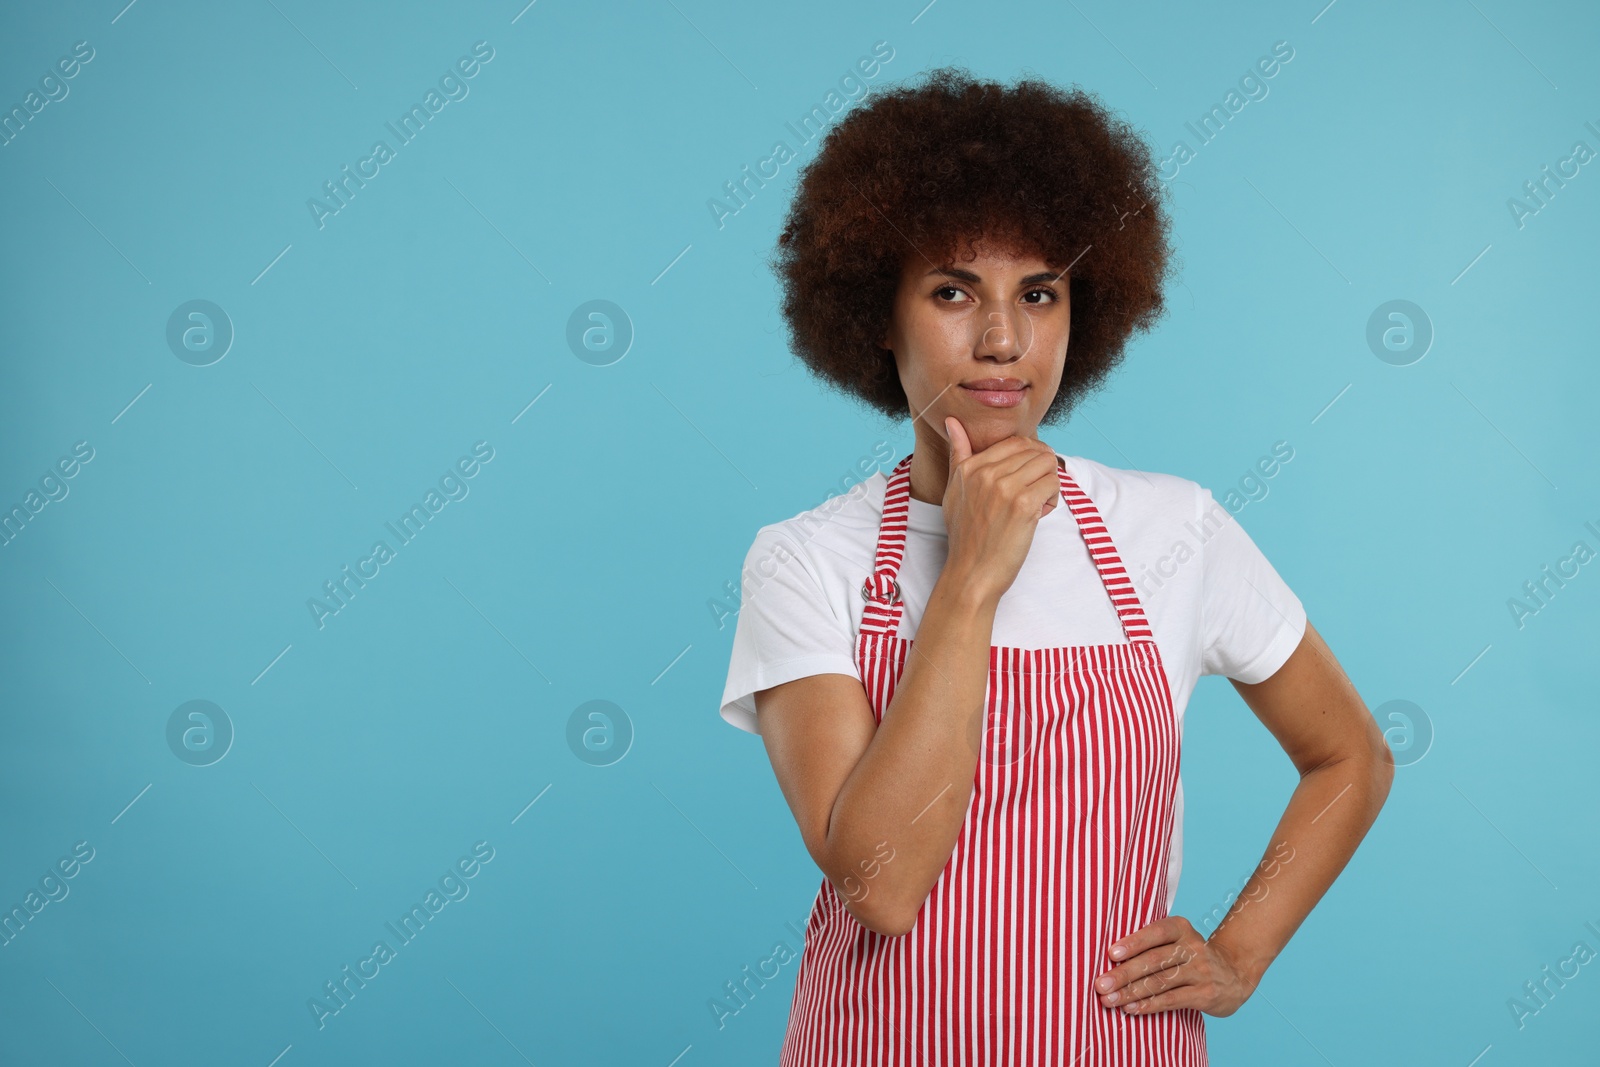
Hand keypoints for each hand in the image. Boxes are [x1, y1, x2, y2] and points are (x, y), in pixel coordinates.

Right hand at [940, 416, 1059, 603]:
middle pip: (1035, 450)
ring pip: (1048, 463)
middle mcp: (985, 473)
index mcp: (969, 467)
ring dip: (1049, 483)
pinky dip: (1053, 498)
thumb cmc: (966, 536)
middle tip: (1034, 492)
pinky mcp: (1023, 505)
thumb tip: (953, 422)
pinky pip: (1054, 483)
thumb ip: (958, 454)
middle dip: (1042, 469)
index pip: (1016, 441)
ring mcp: (1005, 488)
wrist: (972, 573)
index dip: (1029, 458)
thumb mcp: (954, 491)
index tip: (1026, 480)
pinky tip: (1040, 514)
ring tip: (1037, 503)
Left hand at [1092, 916, 1256, 1018]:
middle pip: (1153, 960)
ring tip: (1109, 1000)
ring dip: (1131, 992)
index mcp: (1181, 928)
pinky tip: (1131, 1009)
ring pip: (1160, 982)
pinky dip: (1149, 1005)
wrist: (1234, 973)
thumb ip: (1151, 944)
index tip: (1111, 954)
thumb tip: (1110, 958)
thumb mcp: (1178, 939)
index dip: (1133, 943)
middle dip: (1124, 974)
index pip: (1155, 932)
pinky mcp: (1205, 994)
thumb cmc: (1191, 956)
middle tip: (1100, 984)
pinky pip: (1172, 1000)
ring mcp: (1200, 971)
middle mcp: (1192, 947)